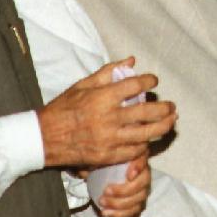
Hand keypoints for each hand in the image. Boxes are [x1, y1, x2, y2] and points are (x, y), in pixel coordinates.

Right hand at [38, 57, 176, 167]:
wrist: (44, 138)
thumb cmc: (63, 108)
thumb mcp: (83, 85)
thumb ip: (108, 72)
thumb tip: (131, 61)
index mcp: (102, 98)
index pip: (135, 85)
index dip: (149, 81)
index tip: (153, 81)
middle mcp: (108, 118)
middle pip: (147, 112)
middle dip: (164, 108)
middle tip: (172, 106)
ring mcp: (109, 139)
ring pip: (146, 134)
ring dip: (162, 127)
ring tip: (170, 121)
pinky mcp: (107, 156)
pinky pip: (134, 151)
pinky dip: (144, 144)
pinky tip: (149, 138)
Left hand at [96, 153, 150, 216]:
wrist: (103, 181)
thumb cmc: (102, 166)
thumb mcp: (98, 160)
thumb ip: (97, 159)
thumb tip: (88, 165)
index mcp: (136, 158)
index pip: (142, 160)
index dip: (139, 167)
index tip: (128, 175)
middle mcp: (143, 174)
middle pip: (143, 183)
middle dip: (124, 190)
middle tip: (106, 191)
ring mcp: (143, 190)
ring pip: (138, 199)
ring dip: (120, 204)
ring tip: (102, 202)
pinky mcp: (137, 204)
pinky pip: (133, 212)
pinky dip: (119, 214)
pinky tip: (105, 213)